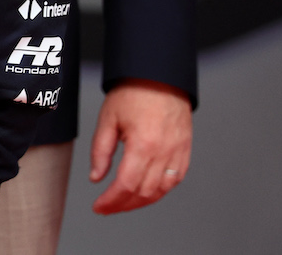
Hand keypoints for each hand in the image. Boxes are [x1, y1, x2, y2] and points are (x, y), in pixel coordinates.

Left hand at [89, 78, 191, 214]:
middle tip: (108, 207)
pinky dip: (160, 191)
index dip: (111, 201)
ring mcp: (177, 152)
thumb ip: (101, 151)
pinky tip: (147, 191)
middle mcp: (163, 152)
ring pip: (161, 191)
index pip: (126, 185)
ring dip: (141, 202)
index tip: (99, 207)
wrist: (159, 75)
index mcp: (143, 144)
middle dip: (123, 205)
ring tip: (124, 203)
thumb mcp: (108, 119)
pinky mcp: (185, 149)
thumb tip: (96, 177)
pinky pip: (175, 180)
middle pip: (144, 193)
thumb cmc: (134, 91)